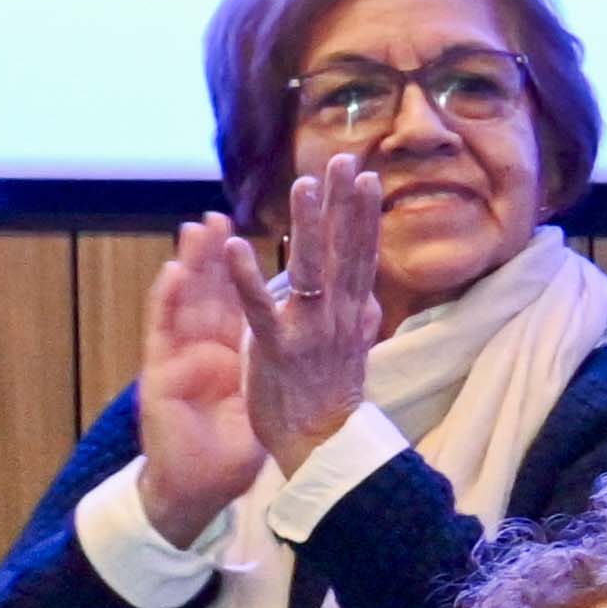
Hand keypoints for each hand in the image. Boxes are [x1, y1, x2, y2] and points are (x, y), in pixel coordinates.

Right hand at [129, 218, 264, 544]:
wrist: (200, 487)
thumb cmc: (231, 447)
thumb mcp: (264, 398)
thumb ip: (277, 366)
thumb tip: (313, 343)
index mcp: (230, 351)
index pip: (240, 301)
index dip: (248, 270)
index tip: (245, 248)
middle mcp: (202, 348)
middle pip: (210, 292)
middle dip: (215, 253)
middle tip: (221, 214)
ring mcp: (180, 358)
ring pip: (183, 301)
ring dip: (190, 263)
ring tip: (198, 227)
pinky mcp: (161, 375)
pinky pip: (163, 333)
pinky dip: (166, 301)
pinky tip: (172, 273)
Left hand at [243, 158, 383, 465]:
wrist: (323, 448)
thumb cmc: (333, 401)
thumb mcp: (354, 355)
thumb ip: (361, 322)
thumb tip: (371, 299)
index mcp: (350, 315)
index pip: (361, 254)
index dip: (364, 214)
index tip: (366, 177)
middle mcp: (336, 316)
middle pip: (343, 250)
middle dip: (345, 203)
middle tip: (345, 160)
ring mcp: (309, 331)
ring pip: (309, 270)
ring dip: (307, 226)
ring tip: (303, 185)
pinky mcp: (277, 350)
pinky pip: (259, 309)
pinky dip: (246, 278)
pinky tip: (235, 247)